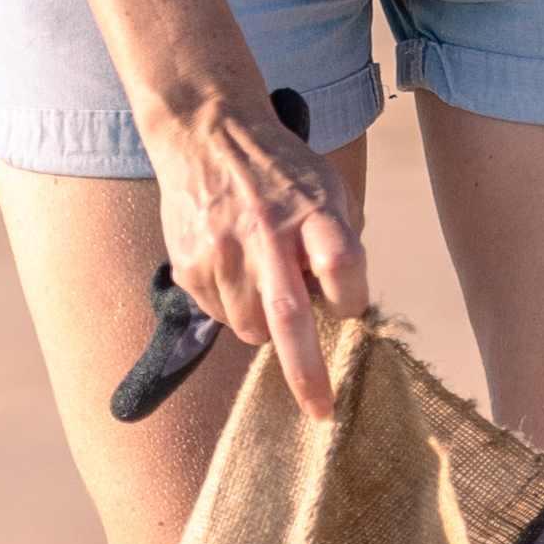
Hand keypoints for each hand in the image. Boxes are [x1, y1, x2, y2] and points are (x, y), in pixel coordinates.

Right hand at [141, 81, 363, 416]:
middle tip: (323, 410)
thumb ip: (340, 243)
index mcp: (312, 210)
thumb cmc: (280, 171)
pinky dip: (235, 309)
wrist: (207, 133)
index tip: (351, 310)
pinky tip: (237, 271)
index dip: (353, 300)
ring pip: (251, 328)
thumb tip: (344, 309)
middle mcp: (266, 232)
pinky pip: (220, 315)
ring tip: (267, 286)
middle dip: (308, 372)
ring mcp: (222, 251)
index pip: (343, 267)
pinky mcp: (191, 264)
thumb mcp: (327, 188)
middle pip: (290, 315)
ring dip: (268, 329)